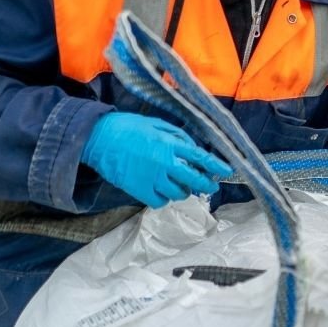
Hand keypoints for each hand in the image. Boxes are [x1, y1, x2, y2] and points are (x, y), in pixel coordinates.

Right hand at [82, 112, 231, 208]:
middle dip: (206, 185)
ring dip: (184, 191)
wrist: (100, 138)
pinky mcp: (138, 190)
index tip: (227, 170)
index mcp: (170, 145)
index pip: (200, 157)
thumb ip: (178, 137)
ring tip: (182, 186)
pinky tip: (163, 192)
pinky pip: (159, 202)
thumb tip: (193, 148)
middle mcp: (164, 163)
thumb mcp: (158, 124)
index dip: (216, 165)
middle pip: (194, 180)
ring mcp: (152, 178)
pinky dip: (164, 199)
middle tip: (211, 186)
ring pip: (178, 193)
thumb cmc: (129, 127)